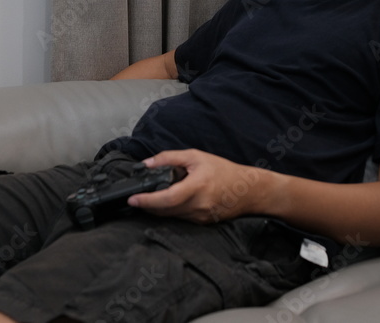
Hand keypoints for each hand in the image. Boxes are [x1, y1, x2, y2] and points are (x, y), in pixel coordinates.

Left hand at [127, 149, 267, 223]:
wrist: (247, 190)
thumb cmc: (223, 171)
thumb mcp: (196, 157)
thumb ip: (170, 158)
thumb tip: (147, 163)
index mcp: (197, 186)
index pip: (167, 197)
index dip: (148, 200)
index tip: (133, 199)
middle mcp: (199, 205)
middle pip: (165, 210)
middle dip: (148, 205)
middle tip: (136, 199)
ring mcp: (200, 217)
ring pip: (171, 216)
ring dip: (157, 209)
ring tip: (149, 199)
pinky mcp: (202, 223)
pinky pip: (180, 218)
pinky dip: (170, 211)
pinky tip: (168, 202)